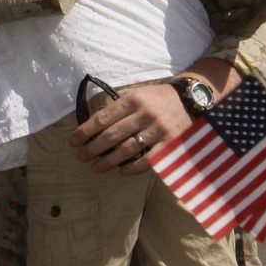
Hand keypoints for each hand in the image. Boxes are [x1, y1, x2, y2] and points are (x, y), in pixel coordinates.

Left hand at [69, 83, 191, 174]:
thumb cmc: (159, 98)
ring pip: (127, 149)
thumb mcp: (140, 94)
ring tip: (96, 167)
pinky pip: (148, 159)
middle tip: (81, 156)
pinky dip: (132, 167)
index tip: (74, 140)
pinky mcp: (170, 143)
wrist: (191, 99)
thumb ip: (121, 108)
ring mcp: (158, 129)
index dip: (86, 131)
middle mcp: (144, 113)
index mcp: (134, 99)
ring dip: (108, 161)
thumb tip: (95, 127)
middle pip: (112, 135)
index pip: (103, 117)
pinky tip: (121, 171)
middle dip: (92, 148)